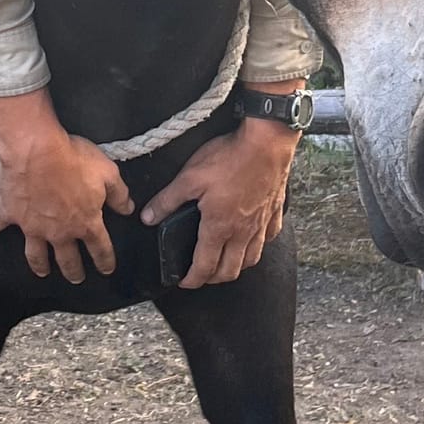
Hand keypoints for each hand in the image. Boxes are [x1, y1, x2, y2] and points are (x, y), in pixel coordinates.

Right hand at [0, 88, 134, 281]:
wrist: (37, 150)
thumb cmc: (72, 158)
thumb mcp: (107, 172)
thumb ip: (119, 193)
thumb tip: (127, 207)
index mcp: (85, 221)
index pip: (100, 248)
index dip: (105, 260)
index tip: (106, 268)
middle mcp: (59, 231)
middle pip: (68, 259)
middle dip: (73, 271)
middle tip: (75, 278)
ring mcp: (33, 226)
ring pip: (36, 254)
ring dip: (39, 265)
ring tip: (42, 271)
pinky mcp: (10, 213)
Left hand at [142, 118, 299, 288]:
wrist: (267, 142)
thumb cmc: (230, 158)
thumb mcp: (190, 177)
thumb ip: (168, 200)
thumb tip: (149, 217)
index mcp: (219, 227)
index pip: (204, 267)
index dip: (192, 280)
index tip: (184, 281)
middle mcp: (242, 232)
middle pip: (230, 271)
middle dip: (213, 278)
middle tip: (201, 273)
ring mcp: (261, 224)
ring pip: (251, 260)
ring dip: (236, 266)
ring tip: (225, 261)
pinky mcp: (275, 212)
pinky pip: (269, 238)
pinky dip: (259, 245)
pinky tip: (253, 238)